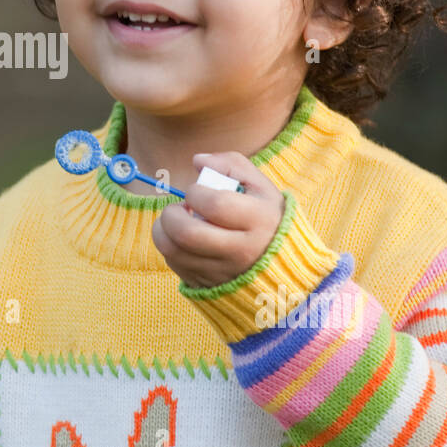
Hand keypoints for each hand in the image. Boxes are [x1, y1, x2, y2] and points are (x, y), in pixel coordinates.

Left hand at [152, 152, 286, 288]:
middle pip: (188, 233)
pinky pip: (175, 264)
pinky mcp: (207, 286)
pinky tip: (183, 240)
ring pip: (174, 251)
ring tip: (176, 221)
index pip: (215, 204)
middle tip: (179, 207)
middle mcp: (242, 251)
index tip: (197, 190)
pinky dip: (171, 247)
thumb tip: (197, 160)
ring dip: (163, 230)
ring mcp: (223, 272)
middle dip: (171, 214)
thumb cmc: (267, 218)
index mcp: (259, 221)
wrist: (282, 266)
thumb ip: (231, 164)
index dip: (195, 192)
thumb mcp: (261, 186)